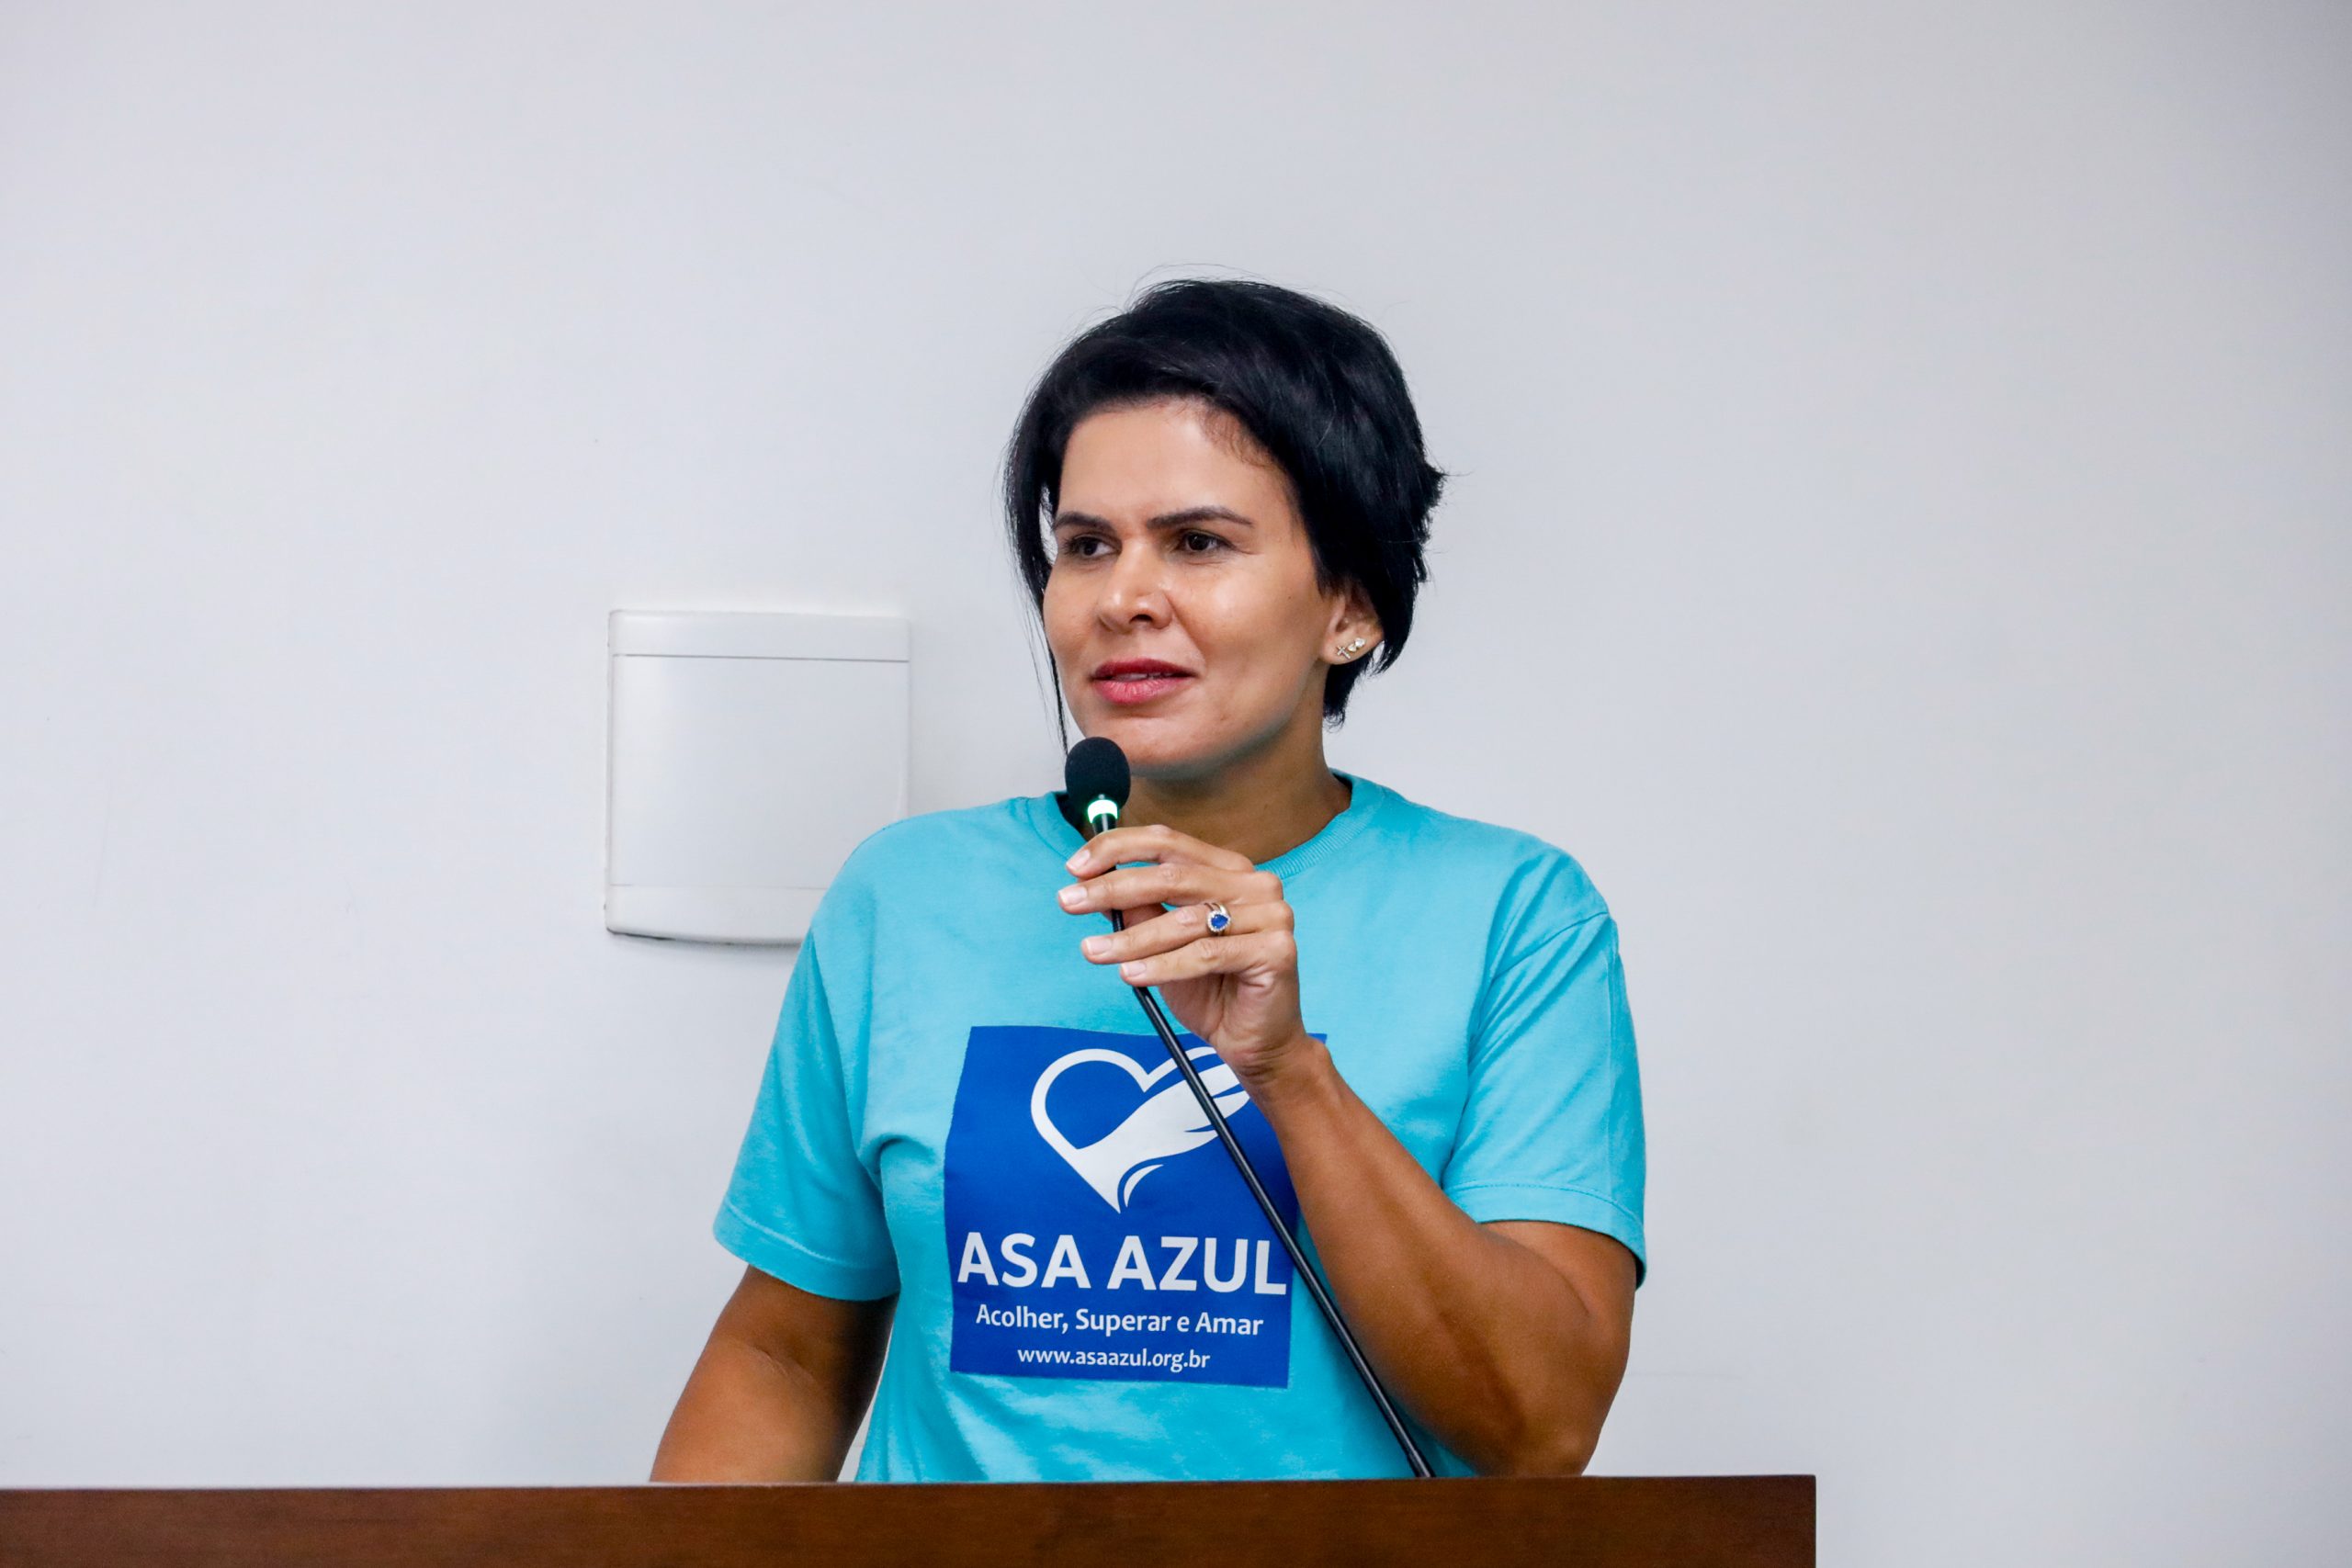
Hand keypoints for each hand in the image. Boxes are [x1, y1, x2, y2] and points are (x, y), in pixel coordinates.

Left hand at [1057, 823, 1308, 1081]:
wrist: (1255, 1042)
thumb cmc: (1211, 990)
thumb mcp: (1162, 944)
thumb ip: (1138, 910)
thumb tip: (1093, 882)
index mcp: (1228, 870)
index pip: (1168, 842)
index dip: (1118, 848)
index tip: (1075, 867)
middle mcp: (1254, 884)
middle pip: (1172, 876)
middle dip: (1112, 888)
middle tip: (1068, 901)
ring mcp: (1271, 914)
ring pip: (1185, 920)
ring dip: (1130, 938)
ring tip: (1093, 951)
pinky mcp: (1276, 949)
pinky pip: (1206, 954)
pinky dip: (1163, 965)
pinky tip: (1131, 975)